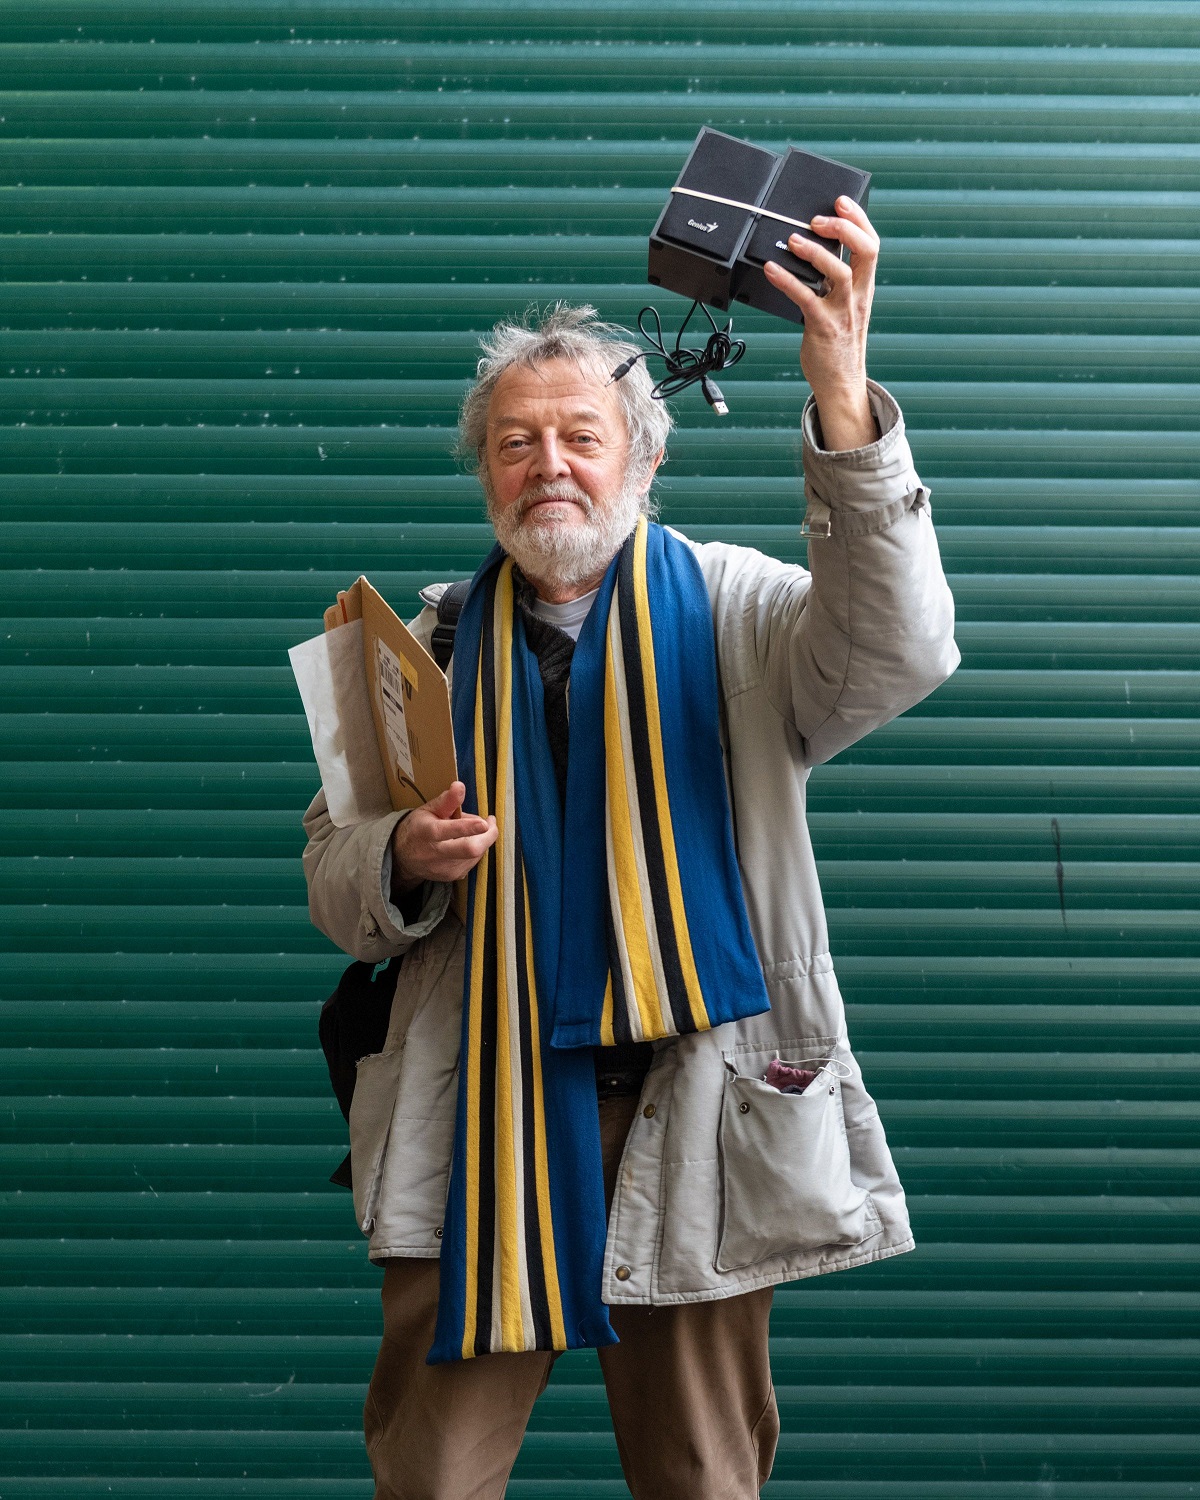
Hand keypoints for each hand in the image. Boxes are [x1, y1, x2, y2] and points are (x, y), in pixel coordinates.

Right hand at [390, 781, 496, 894]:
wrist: (403, 857)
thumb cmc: (418, 828)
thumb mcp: (428, 810)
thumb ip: (447, 800)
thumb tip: (460, 785)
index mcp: (428, 832)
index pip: (449, 831)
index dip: (468, 827)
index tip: (485, 823)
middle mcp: (436, 854)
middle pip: (470, 849)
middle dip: (488, 835)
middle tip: (490, 821)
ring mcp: (446, 869)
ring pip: (476, 854)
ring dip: (480, 839)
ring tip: (470, 830)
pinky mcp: (453, 876)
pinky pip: (474, 860)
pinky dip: (475, 849)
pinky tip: (465, 842)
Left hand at [764, 195, 879, 451]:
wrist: (840, 384)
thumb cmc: (837, 345)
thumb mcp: (844, 308)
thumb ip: (835, 283)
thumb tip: (813, 253)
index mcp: (864, 289)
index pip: (872, 245)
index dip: (859, 220)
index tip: (842, 201)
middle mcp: (858, 297)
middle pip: (866, 252)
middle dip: (845, 228)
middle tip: (818, 219)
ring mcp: (842, 313)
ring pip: (839, 273)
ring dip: (815, 252)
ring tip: (793, 240)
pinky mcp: (822, 328)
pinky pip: (805, 299)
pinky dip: (786, 281)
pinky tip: (771, 269)